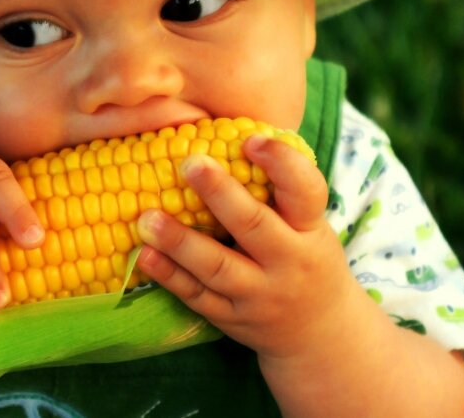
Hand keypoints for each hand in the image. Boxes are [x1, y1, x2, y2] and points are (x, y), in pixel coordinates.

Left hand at [134, 134, 355, 362]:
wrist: (319, 332)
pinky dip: (168, 276)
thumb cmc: (303, 255)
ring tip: (146, 218)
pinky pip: (196, 297)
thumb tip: (217, 131)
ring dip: (179, 241)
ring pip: (218, 267)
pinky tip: (144, 255)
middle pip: (254, 227)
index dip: (282, 164)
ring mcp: (260, 295)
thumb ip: (275, 189)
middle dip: (221, 195)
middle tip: (188, 163)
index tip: (252, 139)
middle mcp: (289, 263)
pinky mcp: (232, 318)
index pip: (306, 193)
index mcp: (311, 229)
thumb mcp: (306, 224)